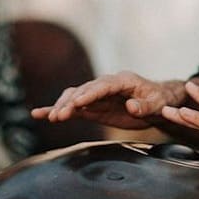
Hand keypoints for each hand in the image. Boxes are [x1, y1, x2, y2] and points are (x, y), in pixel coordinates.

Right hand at [31, 71, 184, 129]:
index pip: (103, 86)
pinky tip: (39, 114)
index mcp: (122, 81)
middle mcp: (106, 85)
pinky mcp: (92, 106)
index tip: (78, 102)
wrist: (158, 102)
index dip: (90, 93)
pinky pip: (73, 108)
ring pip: (74, 97)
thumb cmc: (159, 100)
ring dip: (62, 106)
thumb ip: (144, 106)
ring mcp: (97, 95)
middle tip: (60, 115)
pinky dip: (57, 110)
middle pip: (84, 91)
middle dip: (71, 102)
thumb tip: (130, 106)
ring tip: (52, 118)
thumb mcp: (157, 104)